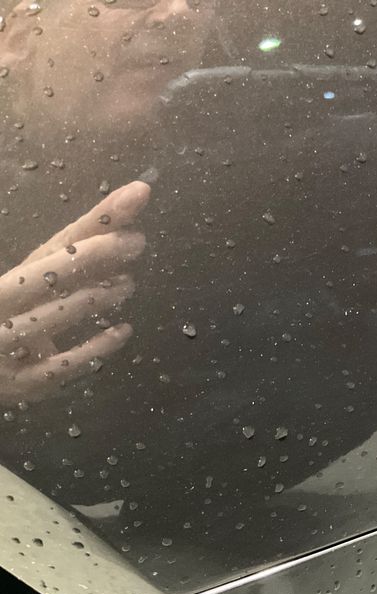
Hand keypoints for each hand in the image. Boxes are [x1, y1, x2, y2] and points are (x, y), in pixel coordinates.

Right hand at [0, 182, 149, 407]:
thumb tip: (135, 201)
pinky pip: (59, 367)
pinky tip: (123, 330)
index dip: (92, 229)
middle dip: (89, 256)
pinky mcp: (24, 384)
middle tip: (136, 241)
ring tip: (128, 283)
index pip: (50, 248)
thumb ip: (85, 242)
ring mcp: (8, 347)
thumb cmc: (21, 312)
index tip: (132, 204)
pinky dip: (94, 349)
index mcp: (5, 282)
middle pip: (40, 278)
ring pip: (47, 320)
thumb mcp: (45, 274)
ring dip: (92, 299)